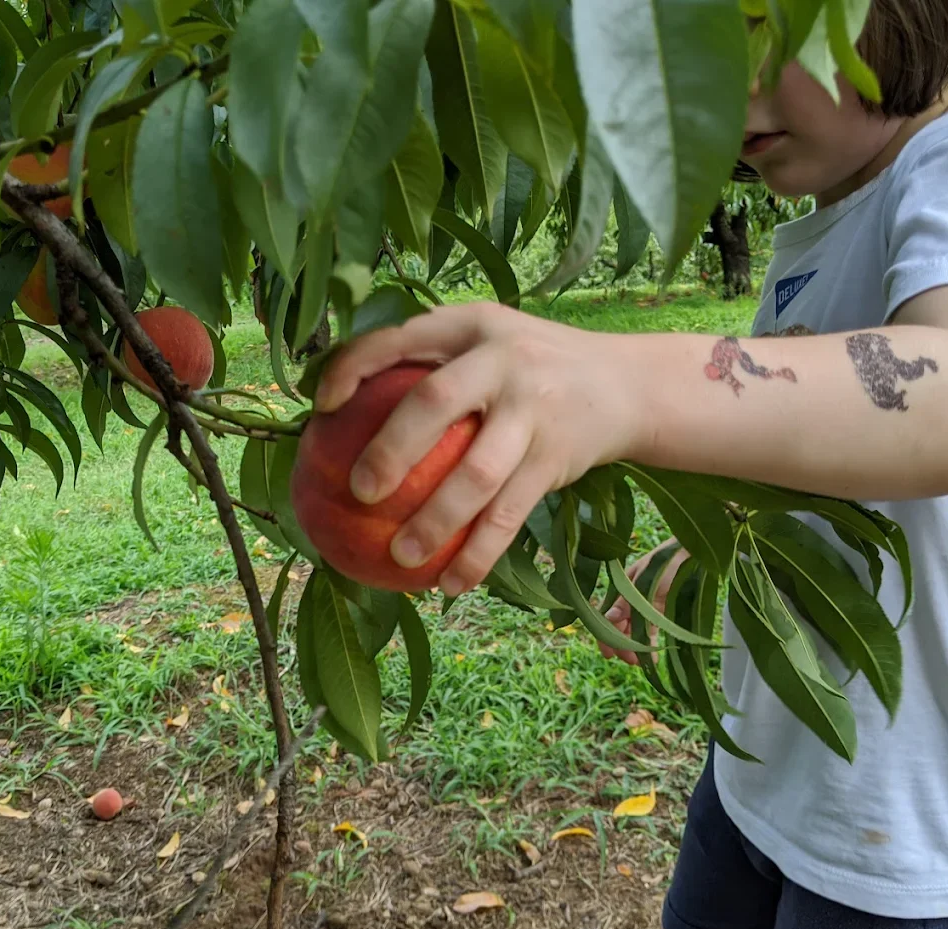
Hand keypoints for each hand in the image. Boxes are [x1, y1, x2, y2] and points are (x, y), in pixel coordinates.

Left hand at [314, 302, 646, 596]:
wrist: (627, 385)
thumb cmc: (529, 371)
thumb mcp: (488, 343)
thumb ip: (433, 364)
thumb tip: (341, 416)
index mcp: (472, 325)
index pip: (400, 338)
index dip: (354, 367)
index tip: (320, 407)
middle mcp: (503, 360)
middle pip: (436, 402)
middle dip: (391, 448)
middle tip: (359, 492)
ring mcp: (534, 409)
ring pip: (477, 473)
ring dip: (436, 521)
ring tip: (401, 557)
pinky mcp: (555, 457)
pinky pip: (509, 515)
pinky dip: (478, 554)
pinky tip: (450, 584)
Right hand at [597, 540, 688, 665]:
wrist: (690, 554)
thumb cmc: (666, 563)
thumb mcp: (644, 581)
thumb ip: (627, 601)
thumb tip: (607, 617)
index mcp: (620, 590)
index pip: (606, 618)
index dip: (605, 637)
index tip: (611, 655)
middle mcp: (628, 600)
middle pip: (618, 628)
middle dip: (622, 646)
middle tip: (633, 661)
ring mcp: (643, 606)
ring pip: (632, 632)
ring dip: (635, 647)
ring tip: (645, 662)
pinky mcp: (658, 610)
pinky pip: (648, 630)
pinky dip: (648, 642)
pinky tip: (653, 653)